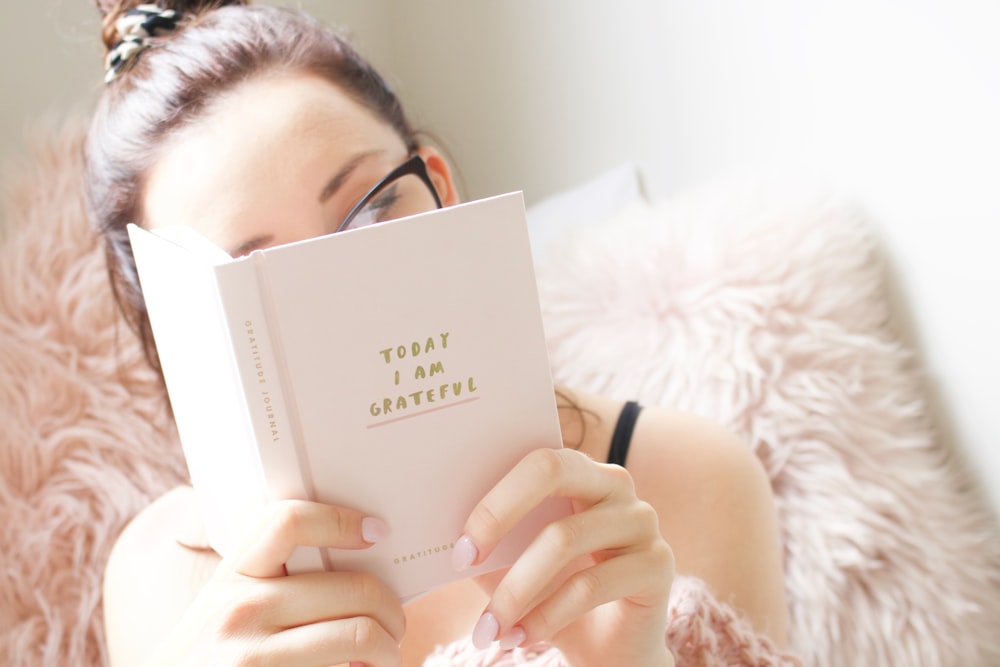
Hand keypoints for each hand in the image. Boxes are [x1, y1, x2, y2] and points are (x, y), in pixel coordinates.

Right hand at [146, 500, 404, 666]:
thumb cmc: (207, 660)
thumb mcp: (221, 610)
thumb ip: (267, 582)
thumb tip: (348, 563)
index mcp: (232, 578)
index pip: (288, 522)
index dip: (341, 520)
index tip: (375, 531)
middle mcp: (241, 612)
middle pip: (353, 588)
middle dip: (390, 610)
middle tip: (393, 625)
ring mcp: (255, 657)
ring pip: (361, 634)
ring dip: (389, 650)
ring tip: (385, 657)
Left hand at [455, 448, 674, 666]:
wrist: (610, 650)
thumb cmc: (553, 596)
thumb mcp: (511, 565)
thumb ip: (486, 541)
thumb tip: (437, 528)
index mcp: (578, 470)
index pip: (535, 458)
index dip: (493, 496)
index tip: (458, 546)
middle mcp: (614, 483)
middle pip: (554, 469)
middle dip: (499, 513)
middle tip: (462, 561)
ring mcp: (641, 520)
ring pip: (565, 537)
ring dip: (516, 589)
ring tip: (489, 627)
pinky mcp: (658, 565)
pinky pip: (590, 585)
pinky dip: (546, 616)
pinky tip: (520, 638)